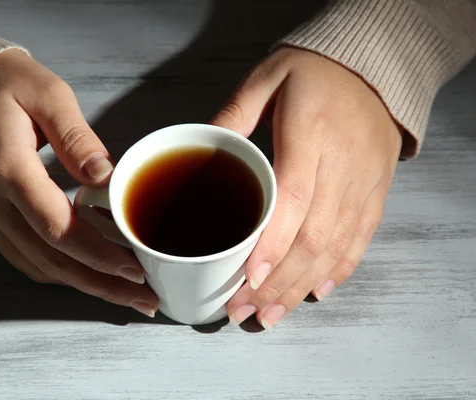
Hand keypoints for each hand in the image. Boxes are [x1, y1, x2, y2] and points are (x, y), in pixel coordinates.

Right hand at [0, 49, 157, 316]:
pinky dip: (58, 271)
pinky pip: (22, 257)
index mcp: (7, 167)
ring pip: (36, 266)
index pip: (56, 227)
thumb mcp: (47, 93)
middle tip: (143, 299)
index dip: (97, 254)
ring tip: (124, 293)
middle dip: (100, 284)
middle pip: (49, 260)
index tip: (134, 269)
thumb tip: (106, 178)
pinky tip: (87, 275)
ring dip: (82, 284)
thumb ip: (77, 137)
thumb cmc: (2, 84)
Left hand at [211, 48, 401, 328]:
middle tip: (243, 311)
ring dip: (301, 287)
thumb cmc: (313, 70)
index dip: (273, 245)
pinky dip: (338, 270)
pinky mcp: (376, 193)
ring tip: (271, 316)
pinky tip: (313, 293)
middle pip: (312, 236)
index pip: (293, 200)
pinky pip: (360, 239)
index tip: (249, 280)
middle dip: (278, 283)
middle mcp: (342, 165)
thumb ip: (233, 114)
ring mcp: (364, 182)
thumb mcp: (266, 76)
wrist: (374, 66)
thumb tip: (200, 147)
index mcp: (310, 133)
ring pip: (335, 247)